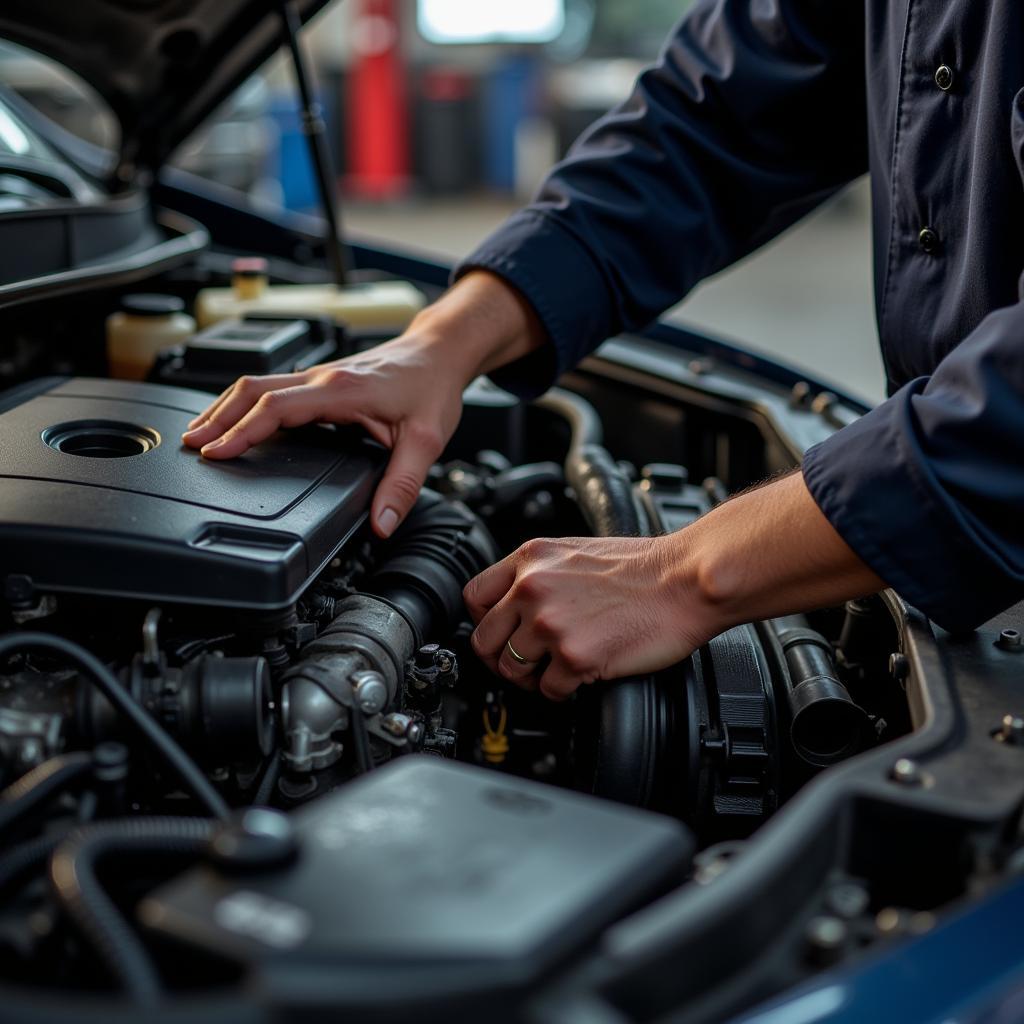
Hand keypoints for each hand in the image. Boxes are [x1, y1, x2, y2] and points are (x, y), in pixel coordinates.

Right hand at [182, 338, 462, 537]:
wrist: (439, 353)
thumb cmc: (432, 388)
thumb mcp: (426, 440)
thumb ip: (403, 484)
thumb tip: (382, 522)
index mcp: (340, 391)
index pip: (275, 407)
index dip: (241, 430)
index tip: (216, 452)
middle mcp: (322, 378)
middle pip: (252, 389)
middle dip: (216, 417)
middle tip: (190, 446)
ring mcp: (318, 376)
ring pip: (257, 384)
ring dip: (225, 407)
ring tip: (199, 434)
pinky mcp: (321, 380)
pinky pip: (272, 388)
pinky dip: (245, 404)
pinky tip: (236, 420)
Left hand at [464, 534, 711, 700]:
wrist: (687, 580)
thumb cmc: (644, 568)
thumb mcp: (575, 552)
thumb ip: (538, 574)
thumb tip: (515, 604)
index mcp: (530, 559)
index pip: (473, 598)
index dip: (483, 623)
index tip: (499, 634)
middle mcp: (533, 588)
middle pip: (484, 641)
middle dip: (501, 659)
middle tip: (524, 665)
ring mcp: (551, 624)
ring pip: (511, 670)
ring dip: (532, 678)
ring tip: (556, 670)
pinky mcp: (575, 657)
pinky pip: (548, 691)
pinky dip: (563, 691)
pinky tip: (581, 676)